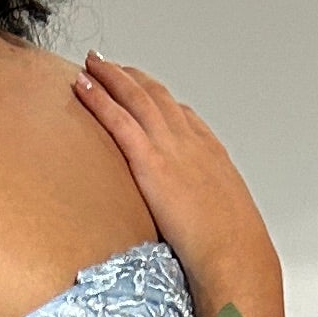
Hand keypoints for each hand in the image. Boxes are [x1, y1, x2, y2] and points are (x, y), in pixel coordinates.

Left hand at [73, 55, 284, 316]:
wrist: (235, 253)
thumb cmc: (232, 249)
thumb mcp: (225, 224)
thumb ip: (206, 214)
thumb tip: (197, 228)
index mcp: (211, 155)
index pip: (182, 116)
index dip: (159, 98)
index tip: (144, 89)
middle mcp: (191, 142)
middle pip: (157, 97)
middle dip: (132, 78)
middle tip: (111, 65)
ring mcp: (171, 148)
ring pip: (136, 98)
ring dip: (111, 76)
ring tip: (92, 63)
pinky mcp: (151, 161)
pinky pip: (118, 119)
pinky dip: (99, 97)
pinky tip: (83, 85)